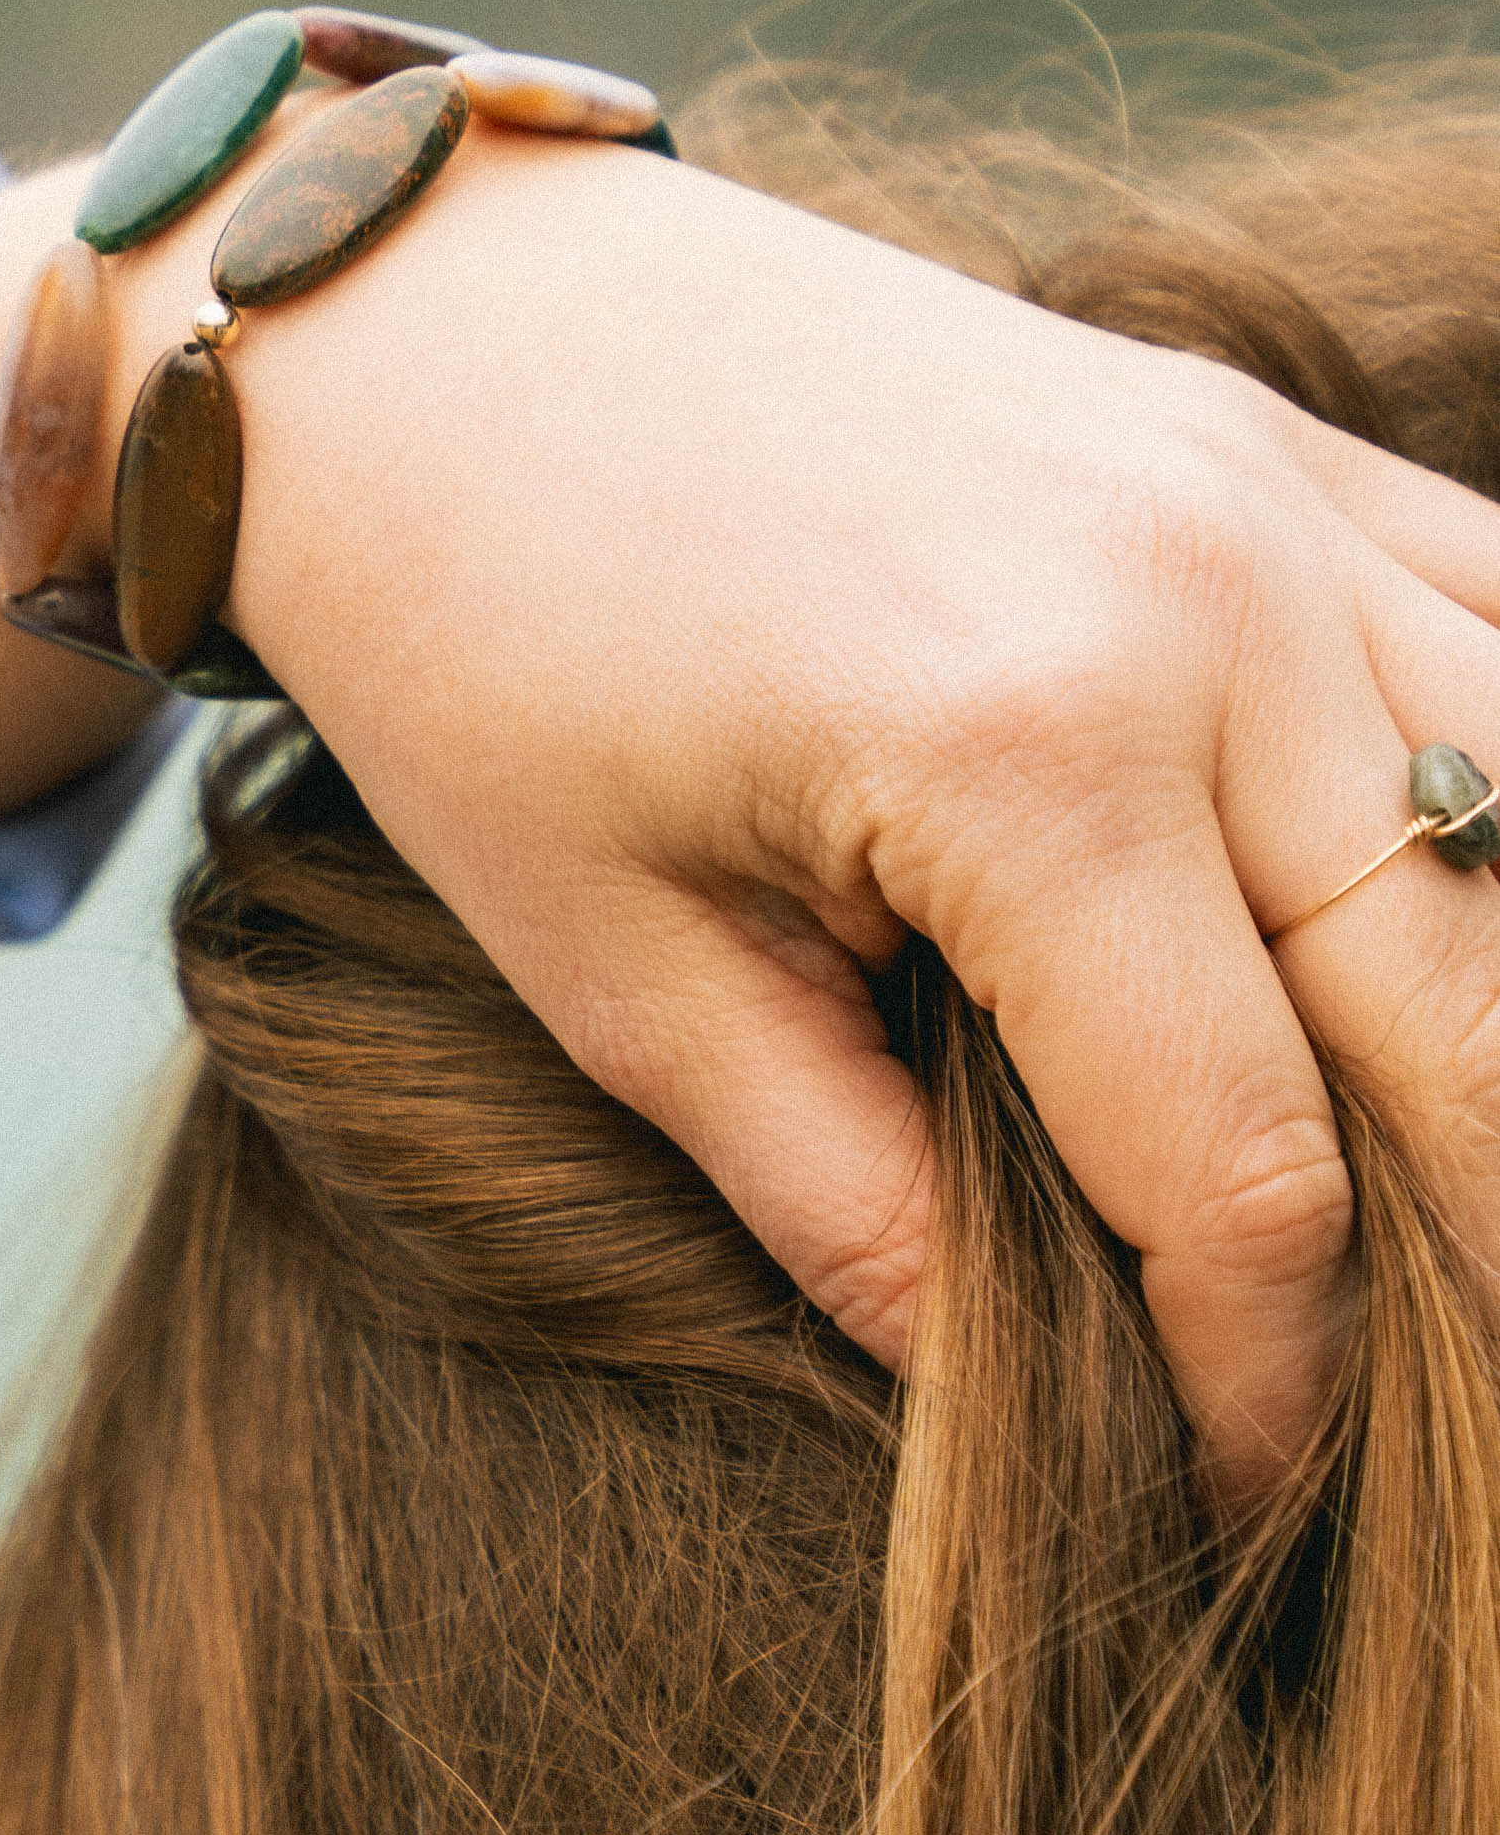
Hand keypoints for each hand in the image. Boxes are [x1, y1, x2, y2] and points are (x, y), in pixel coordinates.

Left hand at [160, 130, 1499, 1502]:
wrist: (438, 319)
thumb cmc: (480, 646)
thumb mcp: (622, 975)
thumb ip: (854, 1211)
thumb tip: (1032, 1424)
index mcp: (1026, 753)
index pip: (1255, 1179)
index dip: (1269, 1395)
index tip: (1237, 1515)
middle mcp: (1209, 604)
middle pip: (1480, 1027)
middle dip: (1466, 1268)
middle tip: (1408, 1433)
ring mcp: (1267, 494)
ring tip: (1444, 1220)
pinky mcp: (1264, 436)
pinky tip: (1459, 957)